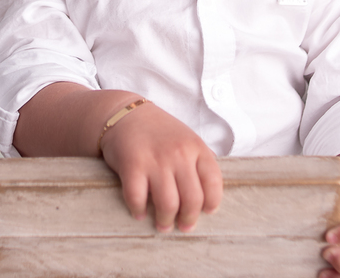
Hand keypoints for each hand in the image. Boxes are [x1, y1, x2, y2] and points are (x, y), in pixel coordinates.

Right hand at [99, 101, 222, 233]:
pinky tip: (140, 213)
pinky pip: (138, 198)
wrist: (126, 114)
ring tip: (163, 225)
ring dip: (165, 221)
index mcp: (196, 147)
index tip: (207, 212)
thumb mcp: (186, 138)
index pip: (214, 182)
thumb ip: (198, 162)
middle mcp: (179, 154)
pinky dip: (139, 211)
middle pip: (192, 199)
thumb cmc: (159, 131)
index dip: (212, 202)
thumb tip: (208, 195)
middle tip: (184, 226)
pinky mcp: (132, 166)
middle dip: (189, 219)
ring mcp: (155, 160)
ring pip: (168, 204)